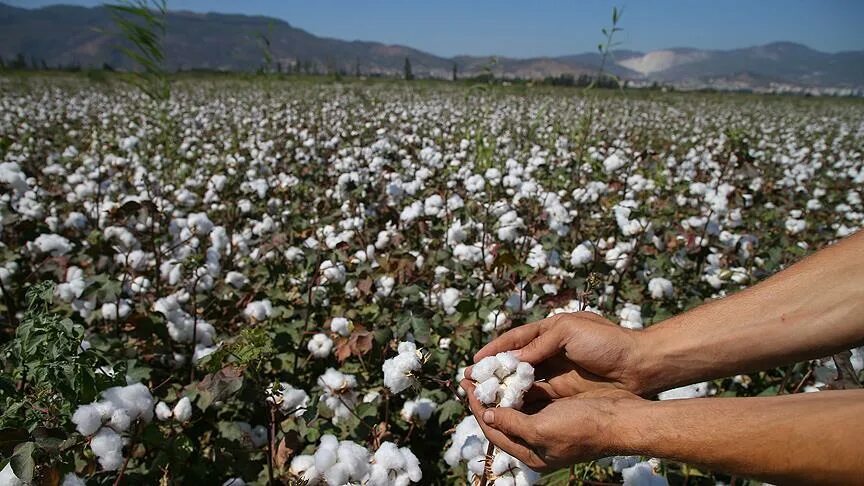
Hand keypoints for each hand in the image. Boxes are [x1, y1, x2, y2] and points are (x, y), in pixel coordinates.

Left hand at [460, 379, 643, 471]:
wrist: (621, 418)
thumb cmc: (582, 426)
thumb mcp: (541, 429)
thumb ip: (513, 424)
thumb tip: (488, 416)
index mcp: (531, 454)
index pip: (494, 431)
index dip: (478, 409)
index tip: (467, 387)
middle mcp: (537, 442)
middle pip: (502, 418)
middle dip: (486, 397)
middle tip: (472, 376)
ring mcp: (548, 425)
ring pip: (516, 406)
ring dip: (502, 389)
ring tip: (489, 369)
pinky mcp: (558, 410)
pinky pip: (532, 397)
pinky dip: (521, 385)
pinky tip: (514, 370)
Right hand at [467, 312, 650, 397]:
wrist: (640, 366)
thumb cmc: (607, 342)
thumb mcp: (570, 332)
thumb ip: (540, 343)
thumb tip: (513, 359)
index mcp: (550, 331)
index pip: (516, 339)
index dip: (495, 349)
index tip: (475, 361)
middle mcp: (549, 352)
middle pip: (515, 362)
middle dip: (494, 371)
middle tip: (472, 382)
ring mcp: (556, 373)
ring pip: (523, 381)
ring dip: (504, 388)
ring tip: (483, 396)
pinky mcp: (564, 392)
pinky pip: (537, 397)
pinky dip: (521, 401)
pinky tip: (506, 407)